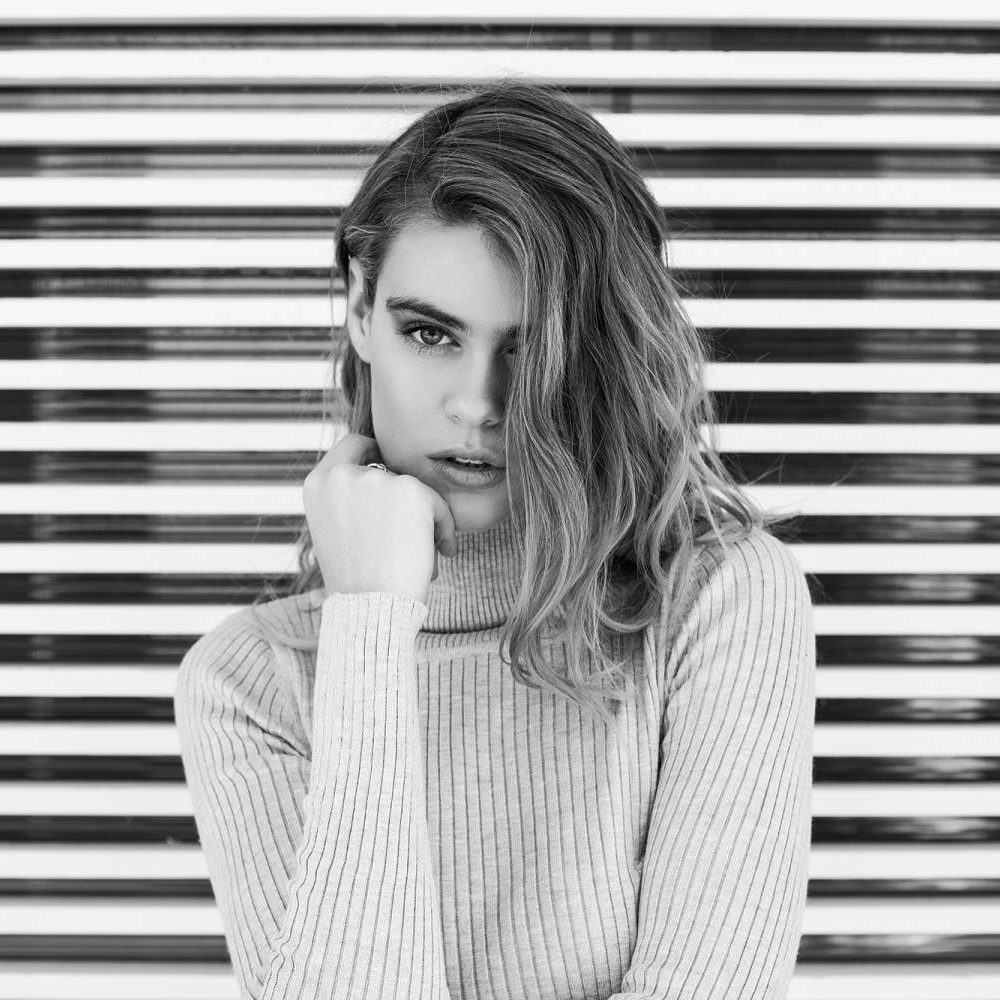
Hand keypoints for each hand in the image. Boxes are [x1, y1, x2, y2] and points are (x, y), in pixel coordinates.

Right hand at [303, 432, 458, 606]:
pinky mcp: (412, 491)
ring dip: (423, 521)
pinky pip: (439, 505)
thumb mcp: (336, 531)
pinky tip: (439, 554)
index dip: (374, 452)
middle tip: (406, 539)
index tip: (391, 474)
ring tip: (420, 557)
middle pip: (390, 470)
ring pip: (415, 491)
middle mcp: (343, 474)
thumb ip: (350, 502)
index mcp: (318, 483)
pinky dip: (444, 528)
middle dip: (403, 503)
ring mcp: (378, 479)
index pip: (352, 445)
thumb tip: (387, 485)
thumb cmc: (355, 582)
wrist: (369, 607)